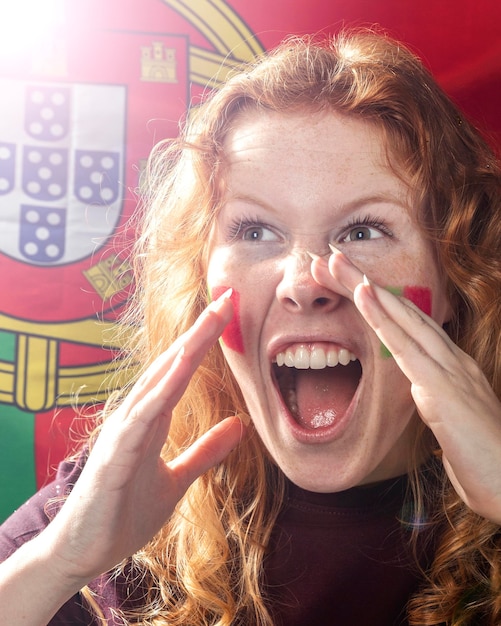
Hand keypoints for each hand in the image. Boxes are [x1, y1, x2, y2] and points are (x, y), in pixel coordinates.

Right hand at [45, 289, 245, 584]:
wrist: (83, 552)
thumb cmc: (125, 512)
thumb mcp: (177, 481)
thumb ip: (205, 452)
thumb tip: (240, 425)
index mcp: (151, 420)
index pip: (181, 371)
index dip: (205, 341)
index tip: (229, 312)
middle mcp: (136, 418)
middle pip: (171, 365)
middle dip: (200, 332)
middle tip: (227, 297)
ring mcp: (122, 436)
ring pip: (156, 384)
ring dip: (184, 352)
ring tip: (210, 321)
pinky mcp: (113, 460)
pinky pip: (139, 422)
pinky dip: (158, 395)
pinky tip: (177, 374)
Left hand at [311, 248, 500, 522]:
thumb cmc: (483, 461)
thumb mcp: (452, 423)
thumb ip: (436, 400)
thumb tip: (421, 389)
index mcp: (453, 368)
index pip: (411, 326)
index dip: (381, 303)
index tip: (352, 283)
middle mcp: (453, 360)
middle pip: (403, 312)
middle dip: (365, 284)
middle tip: (332, 258)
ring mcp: (451, 370)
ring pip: (402, 318)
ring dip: (366, 289)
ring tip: (337, 263)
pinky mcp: (444, 388)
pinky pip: (406, 346)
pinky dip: (382, 318)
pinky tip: (363, 295)